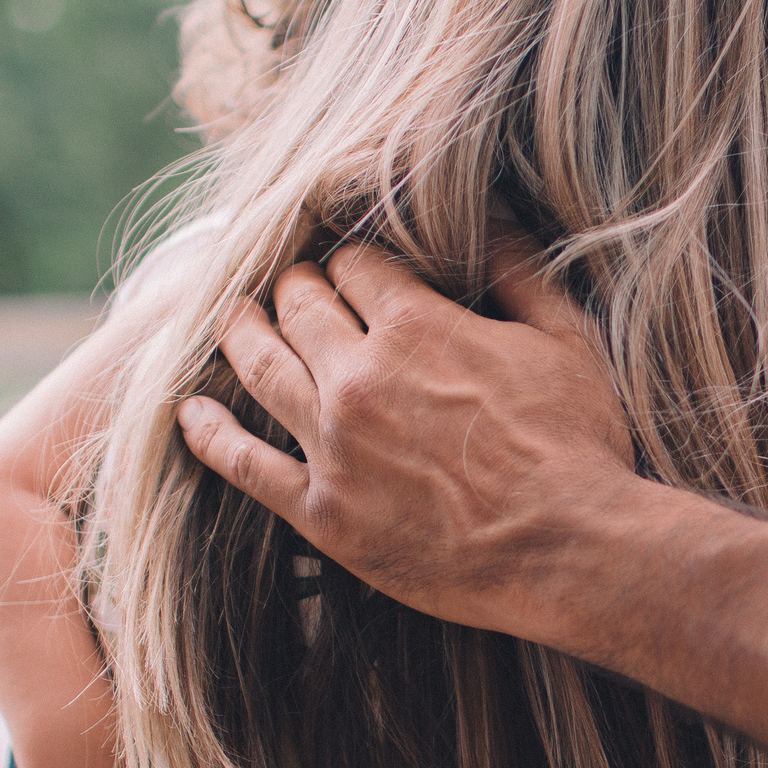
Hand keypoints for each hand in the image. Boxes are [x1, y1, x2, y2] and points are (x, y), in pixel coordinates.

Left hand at [175, 243, 633, 639]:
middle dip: (297, 288)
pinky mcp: (322, 511)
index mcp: (415, 325)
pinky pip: (243, 463)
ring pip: (260, 366)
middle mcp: (358, 376)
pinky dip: (210, 434)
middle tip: (295, 290)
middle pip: (299, 305)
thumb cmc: (578, 445)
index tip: (359, 273)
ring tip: (230, 320)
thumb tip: (493, 218)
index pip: (354, 265)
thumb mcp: (566, 340)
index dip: (355, 263)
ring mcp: (332, 445)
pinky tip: (190, 414)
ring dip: (240, 333)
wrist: (568, 550)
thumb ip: (519, 271)